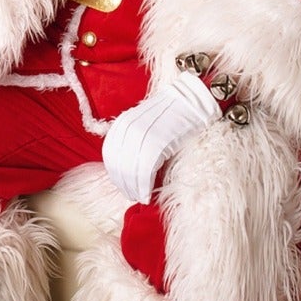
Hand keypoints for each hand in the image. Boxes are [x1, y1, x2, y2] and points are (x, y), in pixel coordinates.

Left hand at [102, 71, 221, 204]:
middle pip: (119, 165)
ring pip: (130, 170)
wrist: (190, 102)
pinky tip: (147, 194)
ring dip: (134, 189)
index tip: (123, 186)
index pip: (110, 155)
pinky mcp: (158, 142)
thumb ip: (133, 142)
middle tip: (132, 195)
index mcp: (123, 124)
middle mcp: (129, 129)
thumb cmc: (170, 116)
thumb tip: (128, 168)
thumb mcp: (144, 125)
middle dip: (124, 184)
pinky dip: (144, 186)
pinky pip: (145, 171)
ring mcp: (142, 135)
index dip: (115, 174)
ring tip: (140, 197)